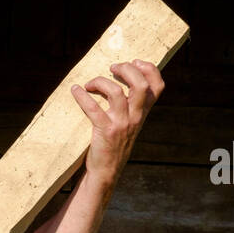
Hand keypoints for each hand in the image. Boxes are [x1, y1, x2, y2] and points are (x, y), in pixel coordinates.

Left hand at [70, 59, 163, 184]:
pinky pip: (93, 108)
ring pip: (116, 93)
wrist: (106, 171)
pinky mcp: (105, 131)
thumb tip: (121, 82)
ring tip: (90, 84)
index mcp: (143, 114)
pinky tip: (75, 90)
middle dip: (126, 70)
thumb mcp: (129, 124)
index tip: (135, 62)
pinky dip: (82, 96)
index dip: (150, 69)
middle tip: (112, 68)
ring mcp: (122, 124)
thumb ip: (131, 106)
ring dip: (101, 81)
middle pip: (140, 85)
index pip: (158, 87)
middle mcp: (136, 117)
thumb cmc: (115, 144)